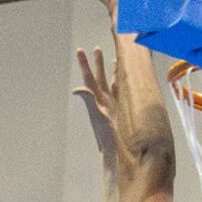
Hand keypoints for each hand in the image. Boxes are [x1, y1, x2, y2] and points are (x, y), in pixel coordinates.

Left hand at [74, 45, 118, 160]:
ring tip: (113, 59)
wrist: (113, 152)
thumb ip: (89, 101)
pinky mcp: (120, 111)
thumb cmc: (105, 136)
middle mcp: (102, 100)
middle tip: (96, 49)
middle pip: (99, 77)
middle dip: (97, 63)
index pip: (89, 78)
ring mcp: (111, 105)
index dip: (84, 64)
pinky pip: (120, 92)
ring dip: (111, 71)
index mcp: (96, 99)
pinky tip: (125, 79)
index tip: (80, 51)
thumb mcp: (97, 116)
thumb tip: (77, 89)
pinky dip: (122, 84)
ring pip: (111, 83)